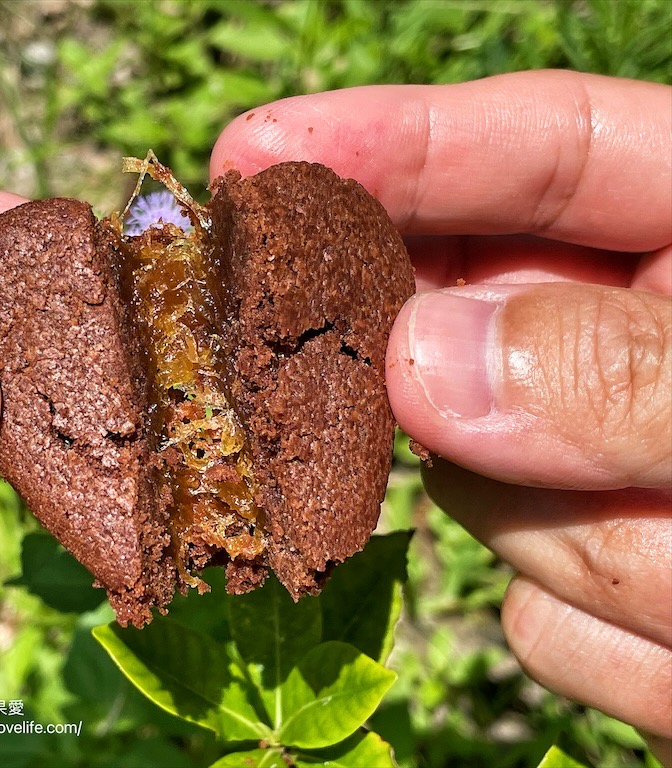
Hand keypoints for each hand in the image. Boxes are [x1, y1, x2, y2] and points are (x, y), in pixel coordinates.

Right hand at [211, 70, 671, 761]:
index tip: (251, 158)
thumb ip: (646, 369)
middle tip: (406, 403)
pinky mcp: (608, 601)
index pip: (537, 154)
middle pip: (470, 338)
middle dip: (450, 385)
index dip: (389, 143)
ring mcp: (609, 481)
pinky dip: (624, 653)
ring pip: (490, 501)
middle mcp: (643, 353)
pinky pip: (539, 624)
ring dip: (600, 548)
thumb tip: (423, 360)